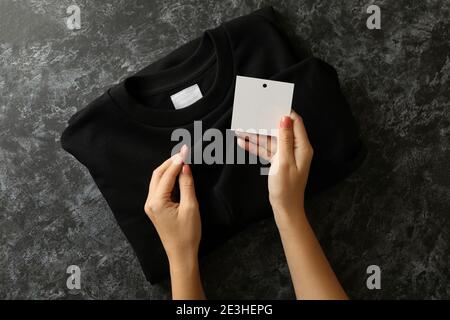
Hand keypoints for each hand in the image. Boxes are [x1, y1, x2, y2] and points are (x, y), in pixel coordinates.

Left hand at [144, 145, 200, 262]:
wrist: (181, 254)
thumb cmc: (187, 234)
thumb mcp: (190, 207)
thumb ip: (187, 185)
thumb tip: (186, 167)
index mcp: (157, 202)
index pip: (167, 175)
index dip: (177, 161)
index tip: (186, 150)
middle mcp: (150, 202)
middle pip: (158, 174)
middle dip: (170, 162)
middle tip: (183, 153)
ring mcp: (151, 206)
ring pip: (157, 180)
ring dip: (168, 169)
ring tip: (182, 160)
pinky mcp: (155, 208)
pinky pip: (159, 188)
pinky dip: (168, 179)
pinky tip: (177, 175)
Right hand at [236, 111, 312, 228]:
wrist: (285, 209)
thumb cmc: (286, 188)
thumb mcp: (284, 162)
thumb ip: (285, 139)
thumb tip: (285, 118)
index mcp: (302, 147)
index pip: (295, 122)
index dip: (284, 111)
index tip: (271, 103)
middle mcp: (296, 149)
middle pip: (280, 129)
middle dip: (266, 122)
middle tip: (253, 113)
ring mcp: (287, 155)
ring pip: (271, 140)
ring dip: (257, 135)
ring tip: (241, 128)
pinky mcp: (278, 162)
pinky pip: (267, 150)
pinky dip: (256, 147)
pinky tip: (243, 142)